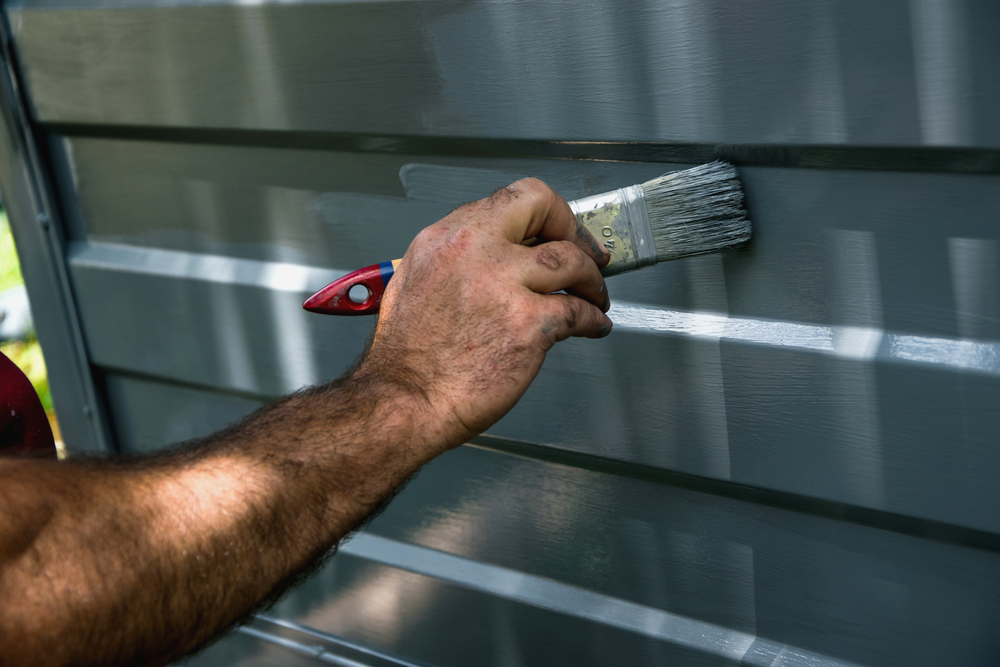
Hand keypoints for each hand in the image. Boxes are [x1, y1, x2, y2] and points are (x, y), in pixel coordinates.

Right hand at [358, 178, 612, 449]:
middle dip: (576, 232)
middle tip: (590, 255)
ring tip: (595, 296)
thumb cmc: (408, 356)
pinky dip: (593, 319)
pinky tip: (593, 325)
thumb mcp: (416, 281)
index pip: (512, 199)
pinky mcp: (526, 325)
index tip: (558, 231)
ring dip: (592, 280)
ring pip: (571, 261)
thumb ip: (458, 259)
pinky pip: (578, 312)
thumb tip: (500, 255)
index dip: (547, 215)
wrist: (405, 401)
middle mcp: (474, 251)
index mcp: (446, 238)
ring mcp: (503, 286)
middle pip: (545, 210)